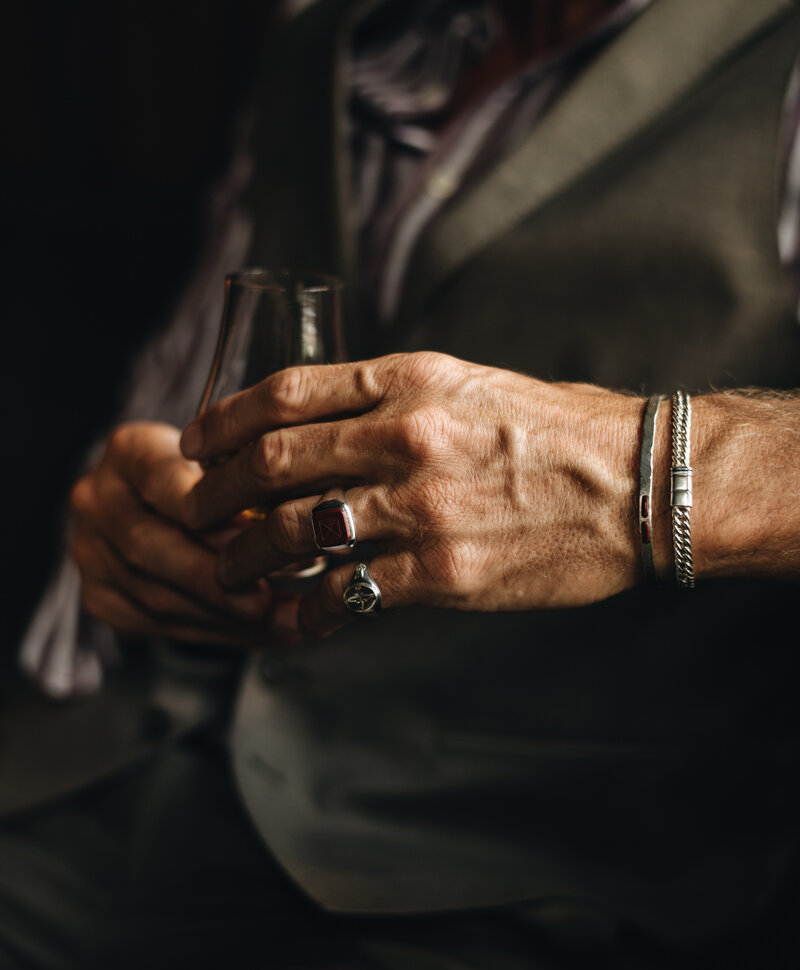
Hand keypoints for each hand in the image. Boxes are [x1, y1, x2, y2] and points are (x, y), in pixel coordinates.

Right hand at [69, 421, 284, 647]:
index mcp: (130, 452)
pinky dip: (218, 632)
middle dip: (211, 578)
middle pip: (148, 546)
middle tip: (262, 601)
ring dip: (223, 616)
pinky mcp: (100, 597)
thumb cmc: (206, 476)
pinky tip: (260, 633)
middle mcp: (98, 499)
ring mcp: (92, 551)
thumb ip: (249, 487)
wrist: (156, 500)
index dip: (209, 514)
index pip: (163, 480)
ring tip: (280, 624)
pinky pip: (159, 625)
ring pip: (154, 595)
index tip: (257, 537)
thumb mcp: (225, 461)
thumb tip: (301, 524)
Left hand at [180, 352, 644, 637]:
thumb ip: (392, 397)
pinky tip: (297, 616)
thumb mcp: (468, 381)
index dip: (224, 420)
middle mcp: (405, 436)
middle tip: (194, 510)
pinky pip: (346, 594)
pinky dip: (309, 608)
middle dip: (214, 491)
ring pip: (294, 533)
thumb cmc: (557, 430)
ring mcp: (419, 508)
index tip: (197, 442)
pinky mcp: (440, 574)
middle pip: (272, 462)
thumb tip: (322, 419)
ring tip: (230, 570)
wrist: (635, 485)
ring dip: (246, 556)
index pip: (284, 392)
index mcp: (409, 379)